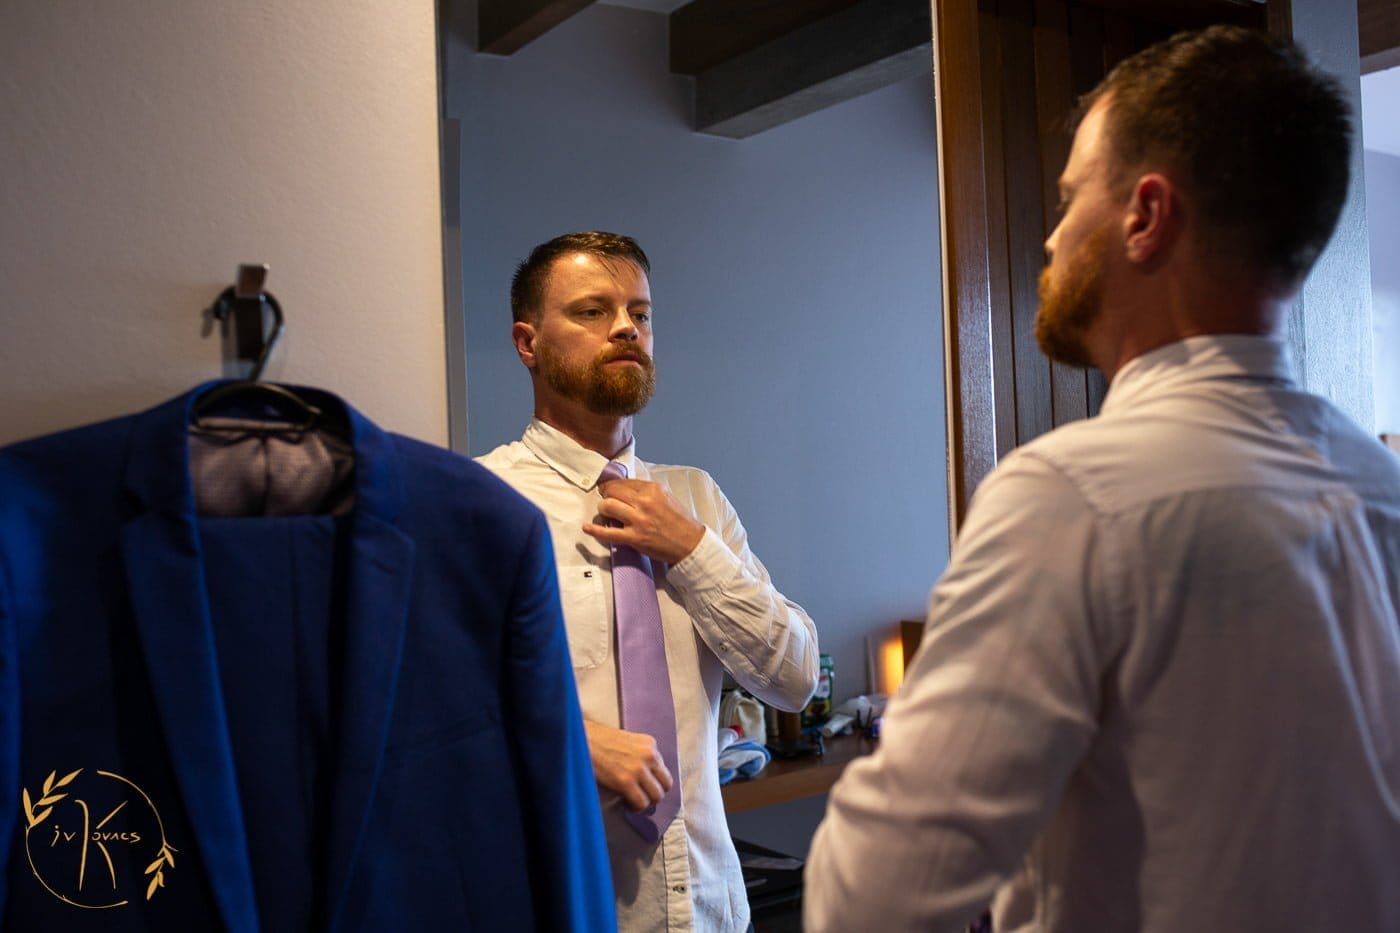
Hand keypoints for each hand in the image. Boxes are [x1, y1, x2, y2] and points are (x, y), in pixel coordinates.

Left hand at [583, 478, 704, 564]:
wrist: (690, 544)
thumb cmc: (679, 521)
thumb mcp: (667, 497)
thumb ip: (646, 492)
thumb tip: (625, 489)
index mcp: (653, 489)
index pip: (623, 482)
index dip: (613, 486)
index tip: (608, 489)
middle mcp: (644, 502)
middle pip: (612, 491)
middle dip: (605, 494)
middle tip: (605, 499)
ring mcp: (638, 520)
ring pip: (607, 506)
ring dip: (603, 509)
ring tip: (606, 512)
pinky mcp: (634, 538)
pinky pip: (608, 532)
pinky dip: (594, 530)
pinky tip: (586, 527)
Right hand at [584, 719, 673, 811]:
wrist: (578, 739)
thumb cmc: (597, 740)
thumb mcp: (626, 741)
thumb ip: (640, 755)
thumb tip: (646, 777)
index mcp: (649, 743)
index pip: (664, 770)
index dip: (654, 781)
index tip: (644, 786)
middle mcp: (649, 754)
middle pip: (666, 784)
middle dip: (654, 793)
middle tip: (641, 795)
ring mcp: (639, 769)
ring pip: (656, 796)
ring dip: (645, 801)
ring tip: (632, 800)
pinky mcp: (626, 782)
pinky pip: (641, 803)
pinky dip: (635, 807)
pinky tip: (625, 802)